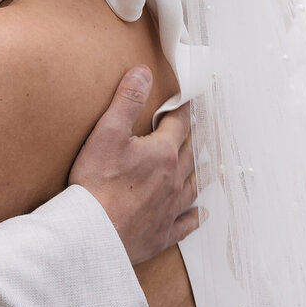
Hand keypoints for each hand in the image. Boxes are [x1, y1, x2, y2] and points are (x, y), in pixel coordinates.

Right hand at [68, 67, 197, 265]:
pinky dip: (196, 216)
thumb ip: (126, 100)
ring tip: (212, 166)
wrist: (93, 233)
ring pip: (195, 186)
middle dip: (198, 137)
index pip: (179, 124)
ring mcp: (170, 207)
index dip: (186, 110)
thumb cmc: (97, 183)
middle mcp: (173, 179)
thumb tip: (143, 73)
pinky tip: (202, 213)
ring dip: (203, 173)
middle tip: (208, 128)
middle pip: (192, 153)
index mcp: (162, 153)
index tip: (196, 100)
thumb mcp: (107, 133)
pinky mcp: (163, 232)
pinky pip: (187, 223)